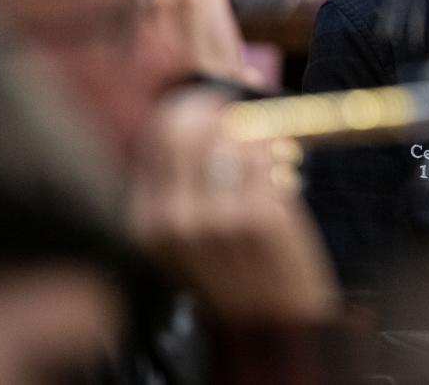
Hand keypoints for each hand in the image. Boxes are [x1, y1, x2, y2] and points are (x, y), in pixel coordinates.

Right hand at [127, 89, 337, 323]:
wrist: (272, 323)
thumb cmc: (232, 272)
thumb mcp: (186, 236)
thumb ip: (181, 183)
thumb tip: (199, 112)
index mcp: (145, 222)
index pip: (153, 140)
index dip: (184, 111)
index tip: (209, 106)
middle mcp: (174, 219)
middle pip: (186, 128)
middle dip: (217, 110)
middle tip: (238, 112)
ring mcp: (218, 218)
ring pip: (230, 136)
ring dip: (253, 130)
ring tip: (266, 143)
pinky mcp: (262, 215)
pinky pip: (266, 154)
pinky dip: (277, 147)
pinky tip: (283, 159)